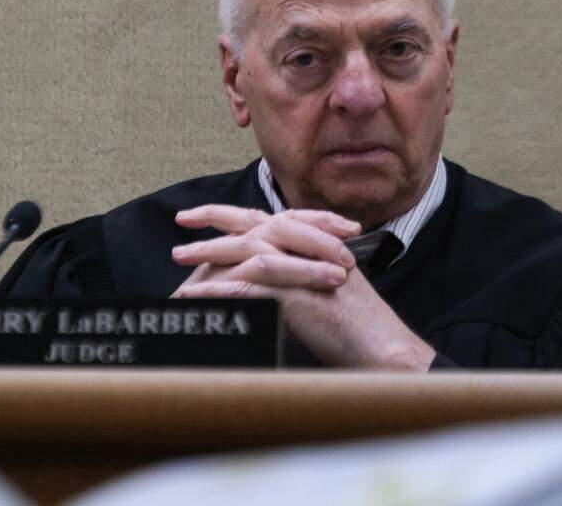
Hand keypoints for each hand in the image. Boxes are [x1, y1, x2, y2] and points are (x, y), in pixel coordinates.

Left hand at [170, 205, 436, 371]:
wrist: (383, 348)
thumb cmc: (357, 328)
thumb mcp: (322, 292)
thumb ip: (295, 279)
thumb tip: (259, 283)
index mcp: (313, 245)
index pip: (266, 218)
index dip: (232, 213)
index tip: (201, 215)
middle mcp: (307, 249)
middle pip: (252, 225)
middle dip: (213, 223)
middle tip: (181, 222)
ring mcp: (303, 269)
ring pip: (246, 250)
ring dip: (208, 253)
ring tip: (178, 257)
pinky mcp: (298, 294)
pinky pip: (250, 287)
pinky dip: (218, 290)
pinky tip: (195, 294)